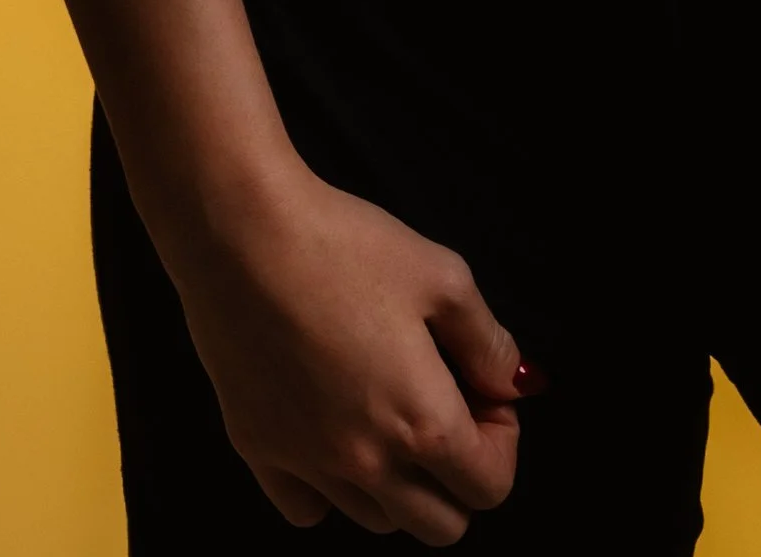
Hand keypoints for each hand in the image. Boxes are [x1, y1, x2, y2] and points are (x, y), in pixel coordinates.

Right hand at [161, 158, 531, 539]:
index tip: (481, 391)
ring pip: (377, 521)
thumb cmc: (348, 246)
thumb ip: (489, 343)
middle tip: (443, 403)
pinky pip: (308, 509)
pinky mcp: (258, 453)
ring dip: (399, 482)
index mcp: (422, 423)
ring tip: (387, 408)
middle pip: (440, 525)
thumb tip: (517, 385)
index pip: (491, 487)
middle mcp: (367, 464)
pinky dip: (329, 487)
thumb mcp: (443, 276)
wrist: (242, 235)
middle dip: (457, 474)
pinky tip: (331, 426)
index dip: (502, 440)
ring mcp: (308, 466)